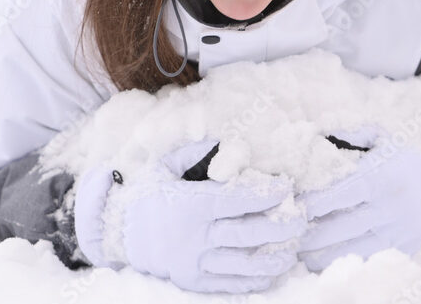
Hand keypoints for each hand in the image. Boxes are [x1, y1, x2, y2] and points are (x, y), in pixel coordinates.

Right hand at [74, 139, 305, 293]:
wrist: (119, 234)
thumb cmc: (146, 194)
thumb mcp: (164, 165)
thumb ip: (194, 149)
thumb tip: (222, 135)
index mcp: (190, 205)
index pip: (237, 200)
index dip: (266, 194)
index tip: (286, 187)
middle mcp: (195, 236)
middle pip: (248, 234)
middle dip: (280, 225)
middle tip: (302, 216)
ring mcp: (195, 263)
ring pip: (245, 263)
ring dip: (276, 255)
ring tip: (295, 244)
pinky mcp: (195, 281)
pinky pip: (233, 284)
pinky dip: (258, 279)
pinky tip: (276, 269)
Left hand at [296, 126, 420, 271]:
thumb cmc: (399, 156)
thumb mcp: (380, 135)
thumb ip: (350, 132)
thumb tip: (316, 131)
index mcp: (385, 175)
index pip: (345, 192)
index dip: (317, 202)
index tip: (296, 206)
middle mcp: (393, 205)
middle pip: (346, 226)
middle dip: (314, 234)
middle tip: (289, 234)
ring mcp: (400, 231)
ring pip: (357, 249)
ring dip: (325, 255)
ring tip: (300, 253)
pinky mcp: (404, 248)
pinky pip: (371, 260)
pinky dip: (346, 263)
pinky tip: (323, 262)